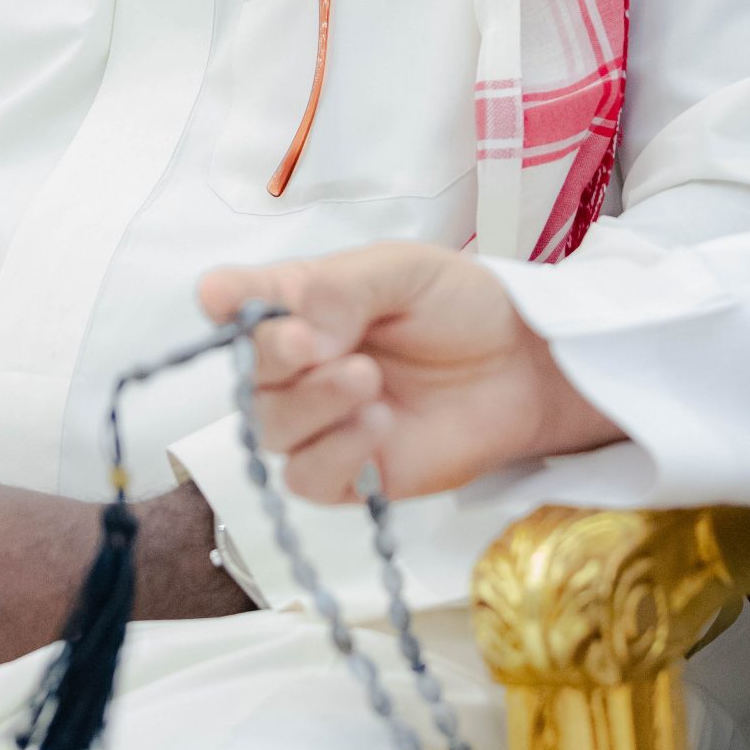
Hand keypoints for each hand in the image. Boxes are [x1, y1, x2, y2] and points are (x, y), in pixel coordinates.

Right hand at [197, 244, 618, 503]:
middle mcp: (299, 363)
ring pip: (271, 426)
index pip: (236, 300)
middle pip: (248, 370)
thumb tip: (295, 331)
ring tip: (367, 379)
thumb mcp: (406, 272)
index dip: (224, 299)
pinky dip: (334, 451)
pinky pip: (308, 477)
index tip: (224, 297)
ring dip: (311, 403)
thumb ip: (344, 290)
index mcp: (302, 303)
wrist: (525, 366)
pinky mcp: (350, 473)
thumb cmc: (462, 307)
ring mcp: (321, 421)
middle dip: (271, 356)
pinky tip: (377, 424)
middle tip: (312, 344)